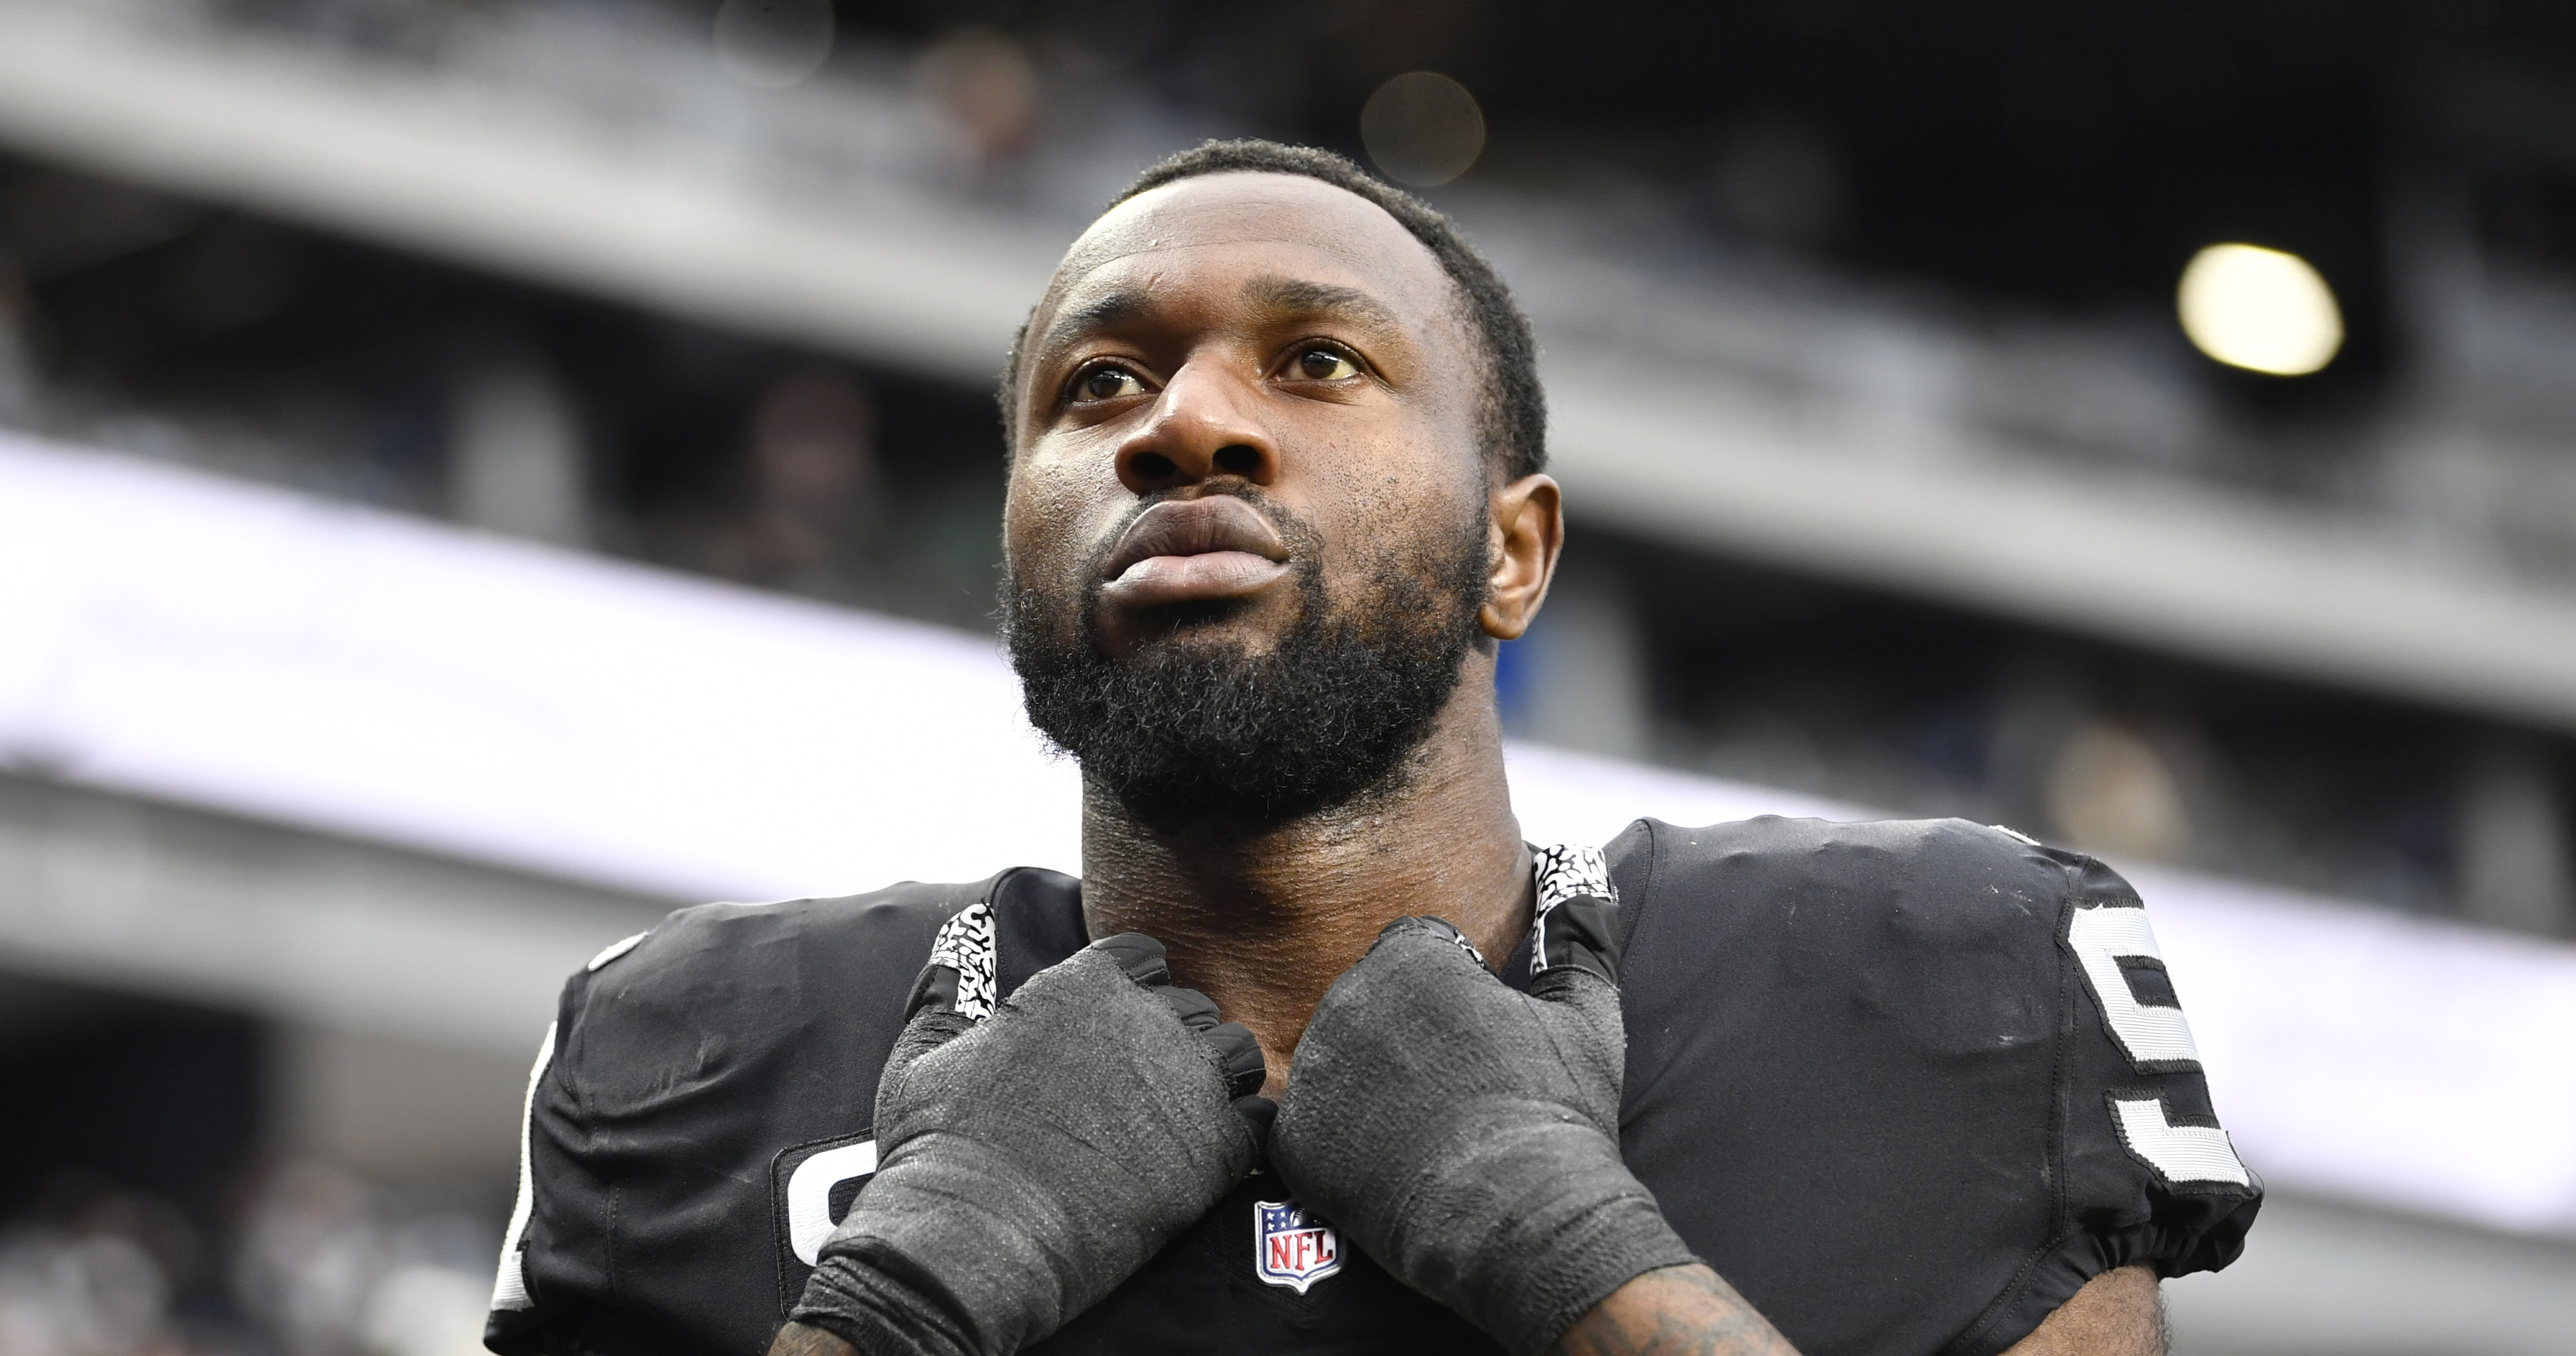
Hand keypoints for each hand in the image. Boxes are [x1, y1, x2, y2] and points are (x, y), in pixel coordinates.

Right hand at [786, 929, 1267, 1355]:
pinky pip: (1262, 1121)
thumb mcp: (921, 1060)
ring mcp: (1187, 1081)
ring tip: (1182, 1121)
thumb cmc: (939, 1154)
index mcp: (1079, 985)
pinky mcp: (1216, 1147)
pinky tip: (1212, 1159)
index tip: (1119, 1028)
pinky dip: (1245, 1136)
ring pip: (1237, 1055)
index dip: (1135, 991)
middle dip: (1173, 1040)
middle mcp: (1144, 1019)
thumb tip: (951, 954)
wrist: (977, 1236)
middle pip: (1192, 1007)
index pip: (1144, 957)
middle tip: (1143, 1090)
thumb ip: (942, 998)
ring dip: (1216, 1080)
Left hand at [1270, 884, 1698, 1355]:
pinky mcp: (1295, 1140)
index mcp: (1409, 958)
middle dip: (1409, 1032)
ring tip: (1430, 1129)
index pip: (1417, 948)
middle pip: (1371, 999)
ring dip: (1374, 1082)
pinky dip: (1346, 1142)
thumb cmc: (1556, 1113)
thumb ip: (1578, 938)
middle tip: (1459, 1088)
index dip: (1456, 990)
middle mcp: (1347, 1001)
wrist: (1520, 1217)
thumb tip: (1585, 885)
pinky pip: (1314, 1124)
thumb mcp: (1587, 1016)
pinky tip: (1395, 1162)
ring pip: (1339, 1058)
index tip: (1483, 1038)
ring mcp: (1315, 1072)